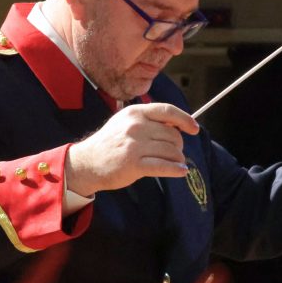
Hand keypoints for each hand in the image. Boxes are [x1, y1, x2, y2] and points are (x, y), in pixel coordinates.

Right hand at [65, 103, 199, 196]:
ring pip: (171, 151)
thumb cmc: (110, 143)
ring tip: (175, 163)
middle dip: (178, 145)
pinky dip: (177, 170)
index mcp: (135, 112)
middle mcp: (136, 126)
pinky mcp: (134, 164)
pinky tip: (181, 171)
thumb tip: (177, 124)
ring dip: (177, 159)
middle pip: (172, 134)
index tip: (194, 128)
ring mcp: (134, 145)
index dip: (185, 119)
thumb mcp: (125, 122)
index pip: (167, 111)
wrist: (87, 163)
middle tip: (174, 153)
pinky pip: (164, 166)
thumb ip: (148, 120)